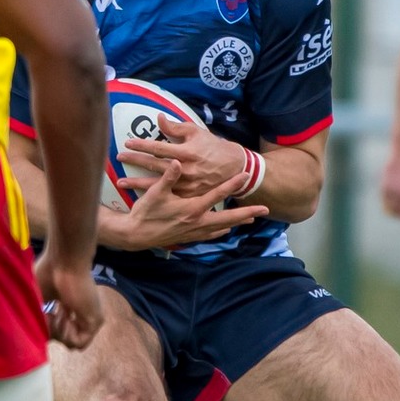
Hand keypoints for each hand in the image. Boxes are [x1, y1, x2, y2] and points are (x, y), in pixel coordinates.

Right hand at [35, 250, 103, 349]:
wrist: (64, 261)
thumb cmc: (49, 272)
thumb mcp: (39, 298)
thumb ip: (38, 316)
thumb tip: (32, 332)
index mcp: (68, 305)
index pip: (58, 329)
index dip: (45, 327)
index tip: (40, 313)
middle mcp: (80, 313)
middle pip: (63, 337)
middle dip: (50, 331)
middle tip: (47, 314)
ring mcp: (89, 318)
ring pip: (70, 343)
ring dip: (58, 332)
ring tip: (55, 313)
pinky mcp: (96, 321)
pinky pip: (79, 343)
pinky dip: (66, 335)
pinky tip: (63, 317)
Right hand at [110, 162, 270, 249]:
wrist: (135, 235)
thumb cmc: (145, 212)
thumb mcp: (155, 193)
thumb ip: (168, 177)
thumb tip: (178, 163)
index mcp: (192, 209)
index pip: (216, 195)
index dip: (231, 185)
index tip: (244, 176)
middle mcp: (197, 222)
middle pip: (228, 217)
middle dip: (246, 213)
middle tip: (264, 210)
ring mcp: (194, 232)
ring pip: (222, 227)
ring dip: (236, 222)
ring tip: (250, 219)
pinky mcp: (189, 237)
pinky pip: (210, 234)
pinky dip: (220, 230)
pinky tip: (225, 229)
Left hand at [118, 115, 248, 200]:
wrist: (234, 168)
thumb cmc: (213, 147)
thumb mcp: (196, 132)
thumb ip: (175, 127)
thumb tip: (157, 118)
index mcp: (187, 152)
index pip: (159, 147)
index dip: (143, 144)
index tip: (127, 142)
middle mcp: (186, 169)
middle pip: (155, 165)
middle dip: (135, 161)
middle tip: (119, 158)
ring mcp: (188, 185)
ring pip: (158, 184)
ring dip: (138, 184)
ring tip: (121, 183)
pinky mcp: (190, 196)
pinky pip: (168, 196)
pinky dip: (153, 195)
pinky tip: (138, 197)